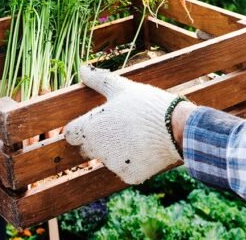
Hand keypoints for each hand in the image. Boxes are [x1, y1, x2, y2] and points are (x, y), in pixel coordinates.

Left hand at [64, 66, 181, 184]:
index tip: (93, 122)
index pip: (70, 134)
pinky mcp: (129, 176)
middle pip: (87, 148)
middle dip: (97, 140)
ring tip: (136, 135)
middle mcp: (97, 149)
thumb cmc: (145, 104)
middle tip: (118, 127)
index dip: (80, 127)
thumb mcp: (121, 87)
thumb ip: (98, 80)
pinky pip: (125, 170)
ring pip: (107, 159)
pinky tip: (145, 148)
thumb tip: (82, 69)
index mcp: (90, 127)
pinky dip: (132, 162)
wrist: (175, 127)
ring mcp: (113, 165)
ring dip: (115, 151)